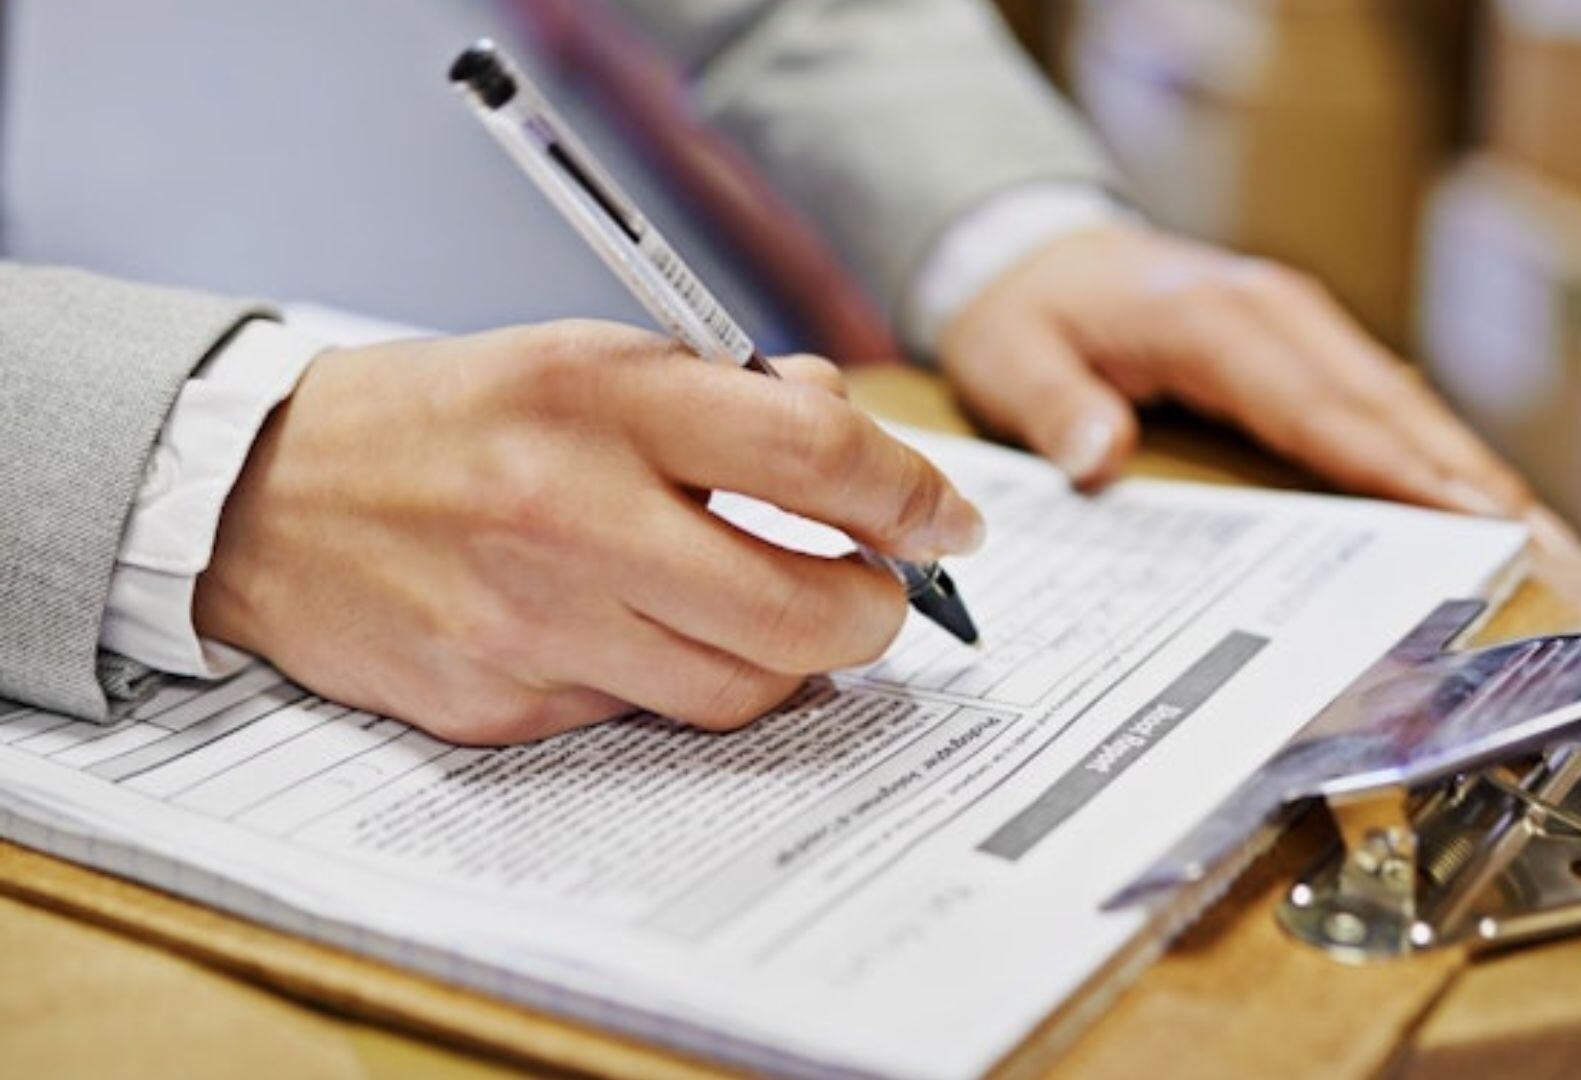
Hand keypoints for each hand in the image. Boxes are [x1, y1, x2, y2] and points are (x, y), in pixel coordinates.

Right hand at [195, 320, 983, 743]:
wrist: (268, 492)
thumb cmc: (453, 415)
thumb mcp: (587, 355)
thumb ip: (728, 396)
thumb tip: (855, 449)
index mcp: (604, 396)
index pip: (817, 457)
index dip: (913, 498)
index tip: (950, 522)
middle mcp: (572, 511)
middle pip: (802, 608)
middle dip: (874, 614)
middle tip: (877, 595)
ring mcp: (533, 620)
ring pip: (740, 688)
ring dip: (791, 661)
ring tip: (779, 616)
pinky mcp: (498, 703)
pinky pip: (645, 718)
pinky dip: (680, 683)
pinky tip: (655, 639)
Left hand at [938, 225, 1576, 544]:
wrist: (1032, 249)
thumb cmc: (1025, 312)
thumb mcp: (1008, 358)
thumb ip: (1051, 406)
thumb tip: (1097, 455)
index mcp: (1212, 319)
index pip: (1317, 405)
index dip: (1396, 466)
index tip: (1470, 516)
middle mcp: (1273, 310)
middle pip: (1386, 402)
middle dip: (1470, 475)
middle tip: (1545, 548)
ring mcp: (1295, 320)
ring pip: (1398, 398)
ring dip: (1468, 465)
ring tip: (1542, 538)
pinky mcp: (1300, 339)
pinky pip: (1375, 398)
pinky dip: (1429, 448)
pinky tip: (1473, 500)